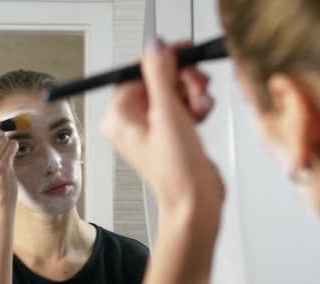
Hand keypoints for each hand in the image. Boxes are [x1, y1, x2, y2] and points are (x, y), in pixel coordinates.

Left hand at [101, 39, 224, 238]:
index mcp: (118, 115)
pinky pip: (181, 104)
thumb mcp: (167, 112)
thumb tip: (154, 46)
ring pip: (173, 90)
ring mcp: (150, 126)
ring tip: (199, 110)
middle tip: (196, 88)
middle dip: (182, 81)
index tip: (184, 53)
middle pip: (157, 79)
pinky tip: (201, 117)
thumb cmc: (176, 170)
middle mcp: (130, 120)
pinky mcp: (168, 131)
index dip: (163, 61)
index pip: (137, 71)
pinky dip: (194, 106)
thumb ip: (159, 74)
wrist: (196, 201)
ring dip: (192, 94)